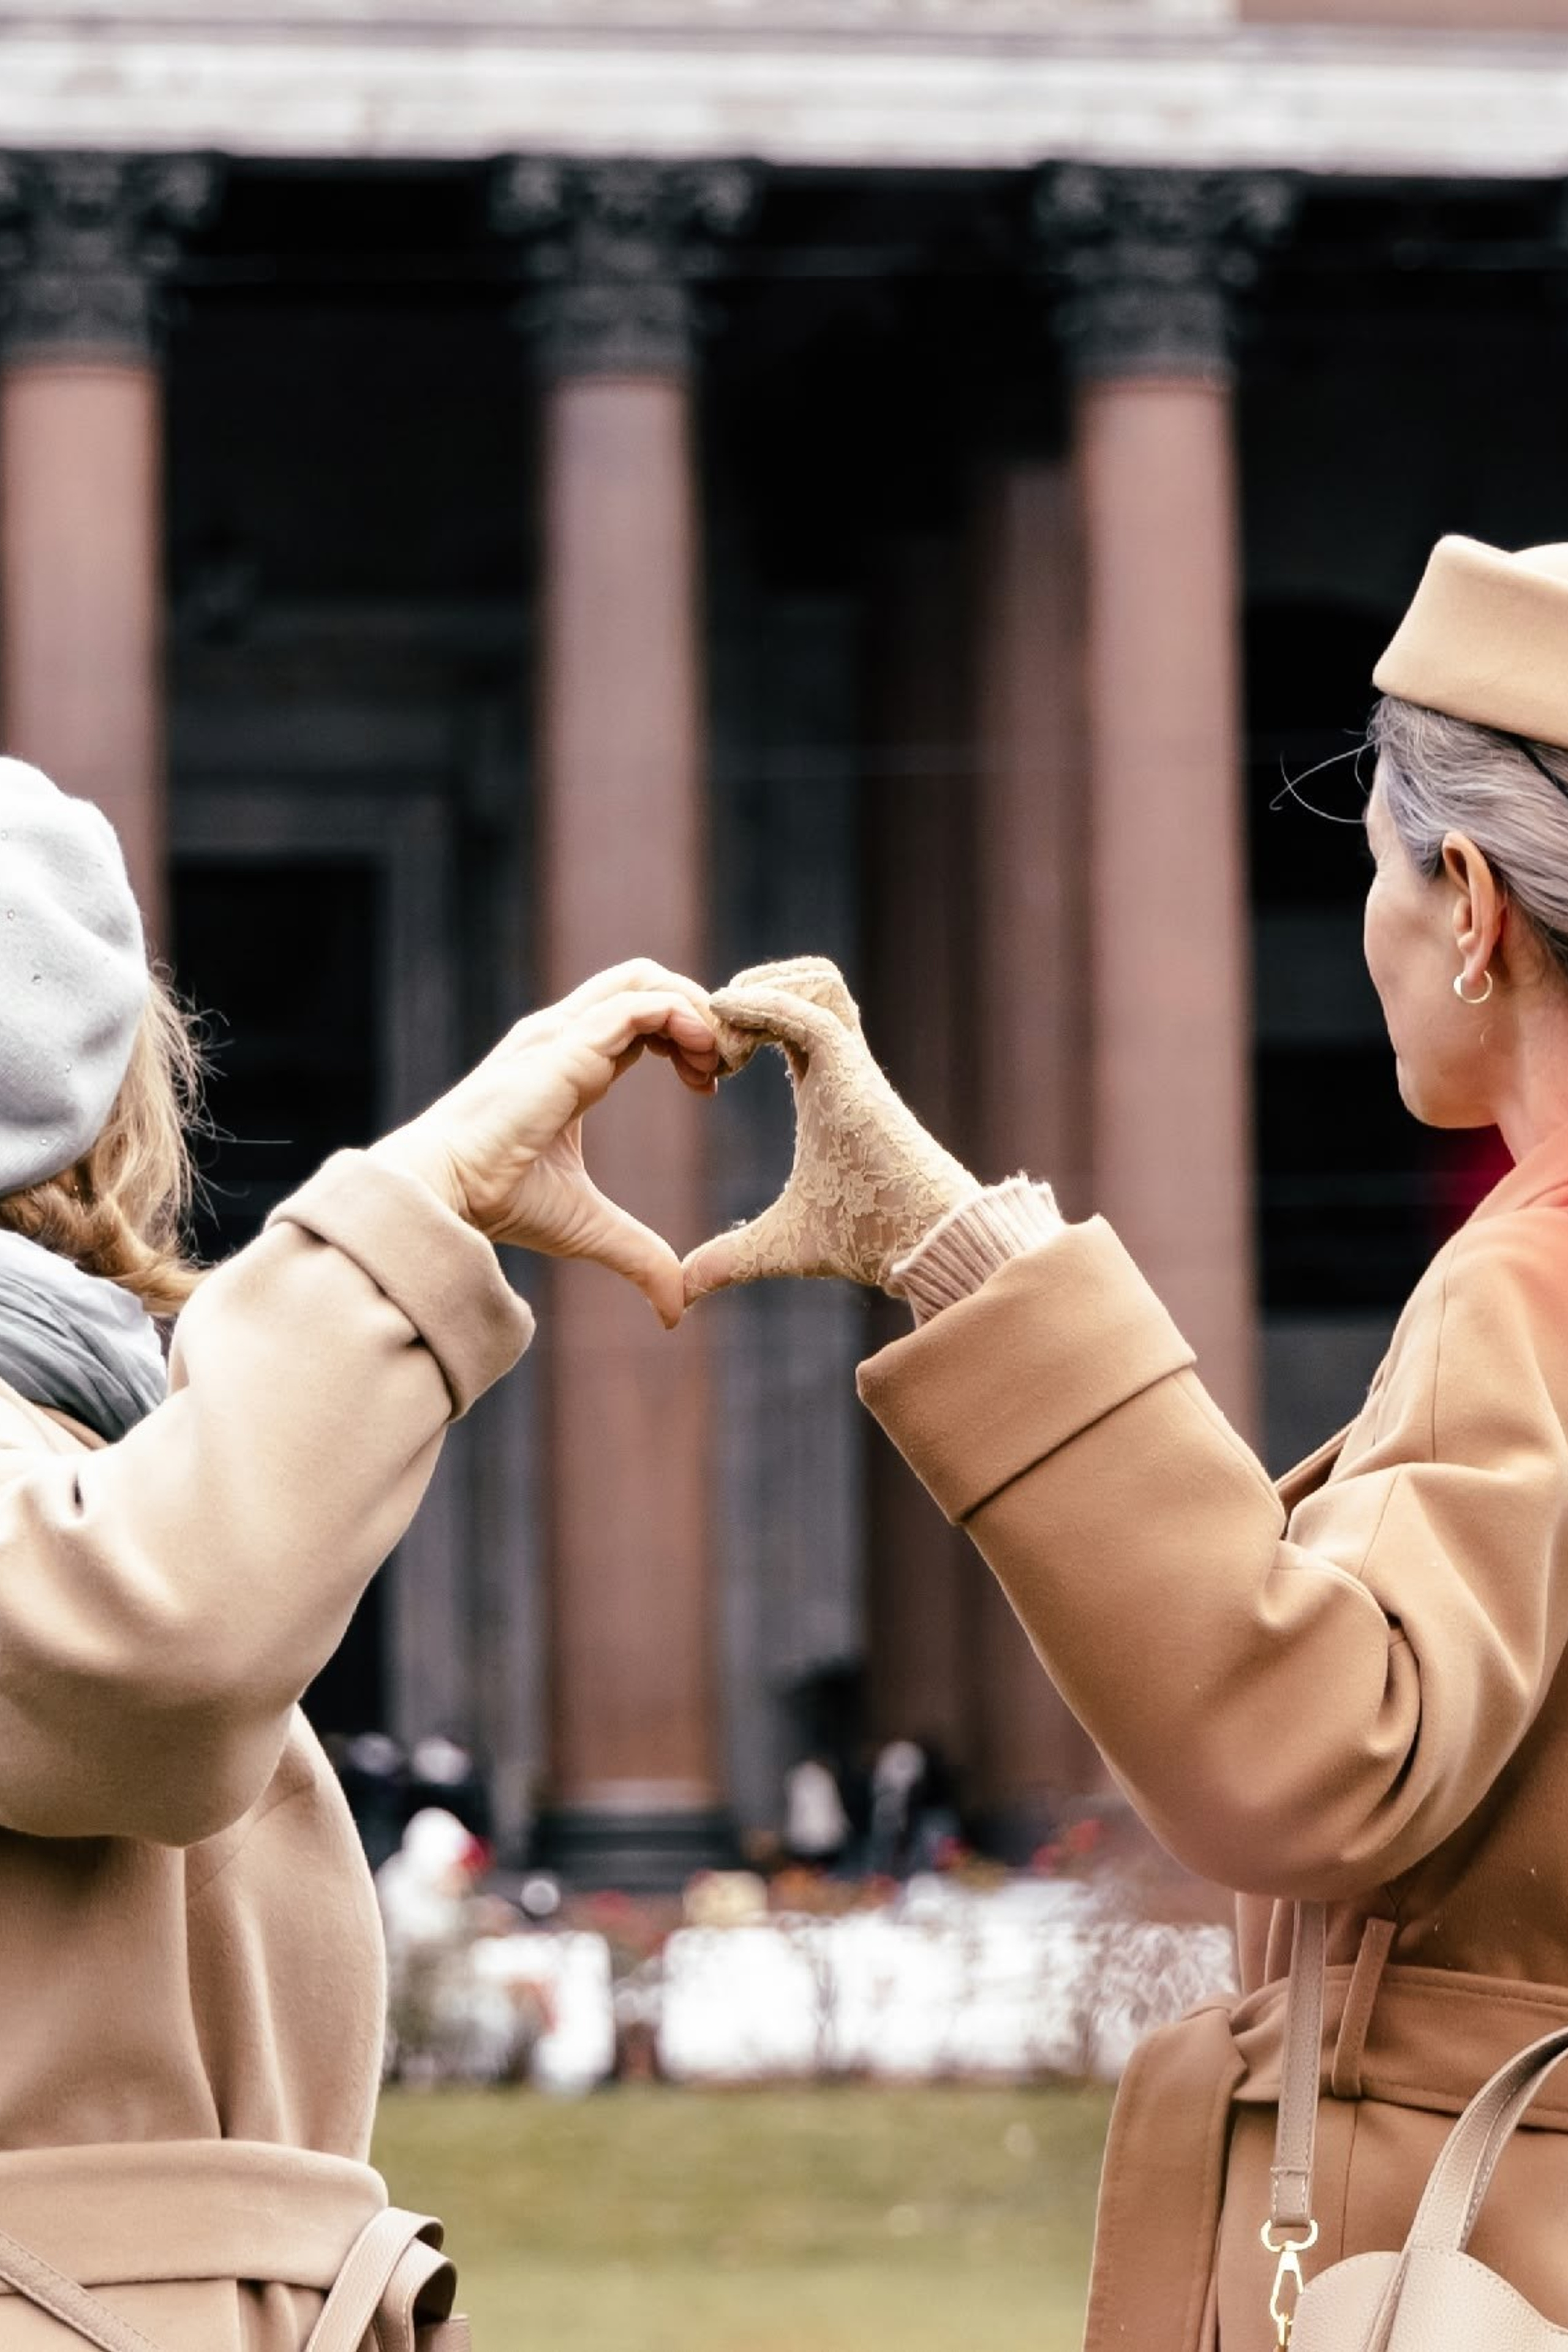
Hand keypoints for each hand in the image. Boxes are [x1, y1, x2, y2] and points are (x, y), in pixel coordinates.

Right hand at [372, 960, 720, 1326]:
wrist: (446, 1196)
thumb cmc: (500, 1203)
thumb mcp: (589, 1228)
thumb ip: (639, 1255)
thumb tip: (677, 1312)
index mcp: (570, 1061)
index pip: (638, 1016)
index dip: (685, 1036)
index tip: (709, 1084)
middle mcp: (564, 1035)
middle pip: (645, 979)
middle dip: (696, 1008)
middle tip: (724, 1063)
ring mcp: (561, 1033)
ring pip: (644, 979)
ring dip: (695, 1010)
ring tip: (718, 1061)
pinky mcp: (564, 1046)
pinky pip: (637, 1005)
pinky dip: (681, 1018)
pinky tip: (701, 1061)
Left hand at [683, 955, 976, 1300]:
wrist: (919, 1246)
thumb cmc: (866, 1238)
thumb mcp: (779, 1243)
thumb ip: (730, 1256)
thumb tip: (684, 1289)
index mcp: (825, 1084)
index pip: (784, 1017)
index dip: (739, 1023)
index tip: (704, 1070)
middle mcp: (841, 1064)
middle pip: (801, 980)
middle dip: (747, 993)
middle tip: (711, 1050)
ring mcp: (852, 1063)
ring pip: (814, 980)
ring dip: (760, 994)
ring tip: (725, 1053)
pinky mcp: (855, 1073)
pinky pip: (810, 1013)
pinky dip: (766, 1009)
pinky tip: (728, 1037)